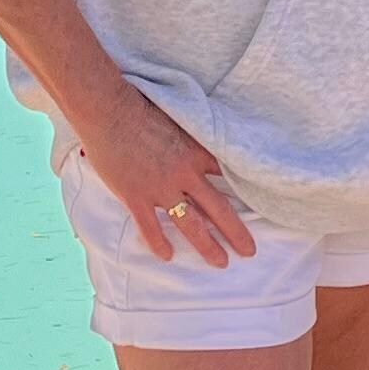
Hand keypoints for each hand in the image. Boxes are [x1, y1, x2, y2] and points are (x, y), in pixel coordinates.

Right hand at [78, 85, 250, 269]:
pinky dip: (159, 243)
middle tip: (249, 251)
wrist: (109, 111)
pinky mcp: (136, 196)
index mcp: (197, 153)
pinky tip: (168, 256)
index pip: (228, 177)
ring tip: (220, 261)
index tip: (258, 208)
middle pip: (218, 209)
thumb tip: (202, 140)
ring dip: (207, 245)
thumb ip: (192, 136)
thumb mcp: (179, 119)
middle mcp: (184, 175)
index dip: (244, 193)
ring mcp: (161, 188)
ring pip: (190, 224)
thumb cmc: (142, 108)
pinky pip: (151, 227)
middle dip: (236, 232)